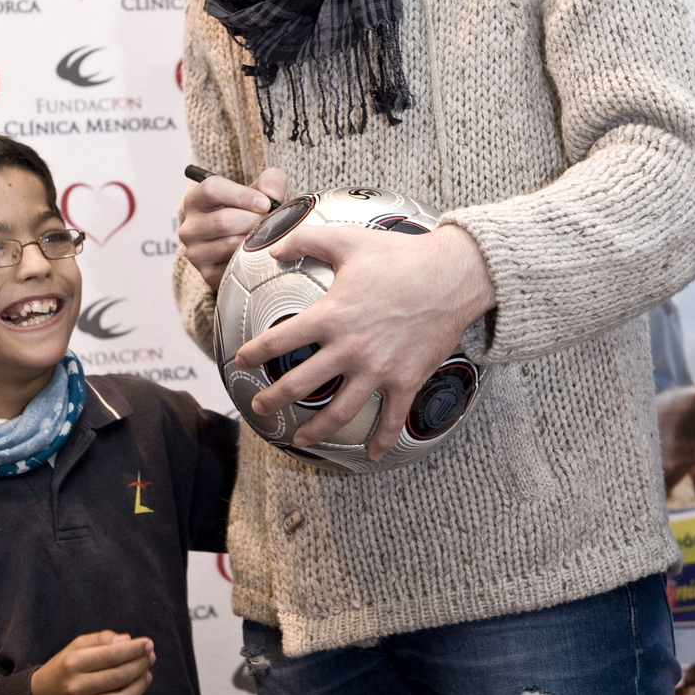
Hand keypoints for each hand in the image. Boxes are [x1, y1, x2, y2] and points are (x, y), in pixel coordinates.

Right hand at [29, 631, 153, 694]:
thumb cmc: (63, 669)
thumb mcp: (75, 647)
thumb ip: (101, 639)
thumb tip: (128, 641)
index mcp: (73, 663)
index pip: (112, 655)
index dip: (135, 649)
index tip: (148, 644)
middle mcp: (75, 688)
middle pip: (119, 677)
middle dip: (140, 665)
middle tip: (150, 659)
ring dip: (140, 687)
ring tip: (147, 676)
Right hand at [179, 167, 287, 291]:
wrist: (242, 246)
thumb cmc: (248, 213)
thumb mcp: (258, 192)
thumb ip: (269, 182)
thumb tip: (272, 195)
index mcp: (196, 200)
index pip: (211, 190)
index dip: (242, 195)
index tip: (265, 203)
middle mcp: (189, 227)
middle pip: (222, 221)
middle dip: (254, 221)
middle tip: (273, 224)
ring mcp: (195, 252)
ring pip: (229, 245)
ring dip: (255, 241)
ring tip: (269, 238)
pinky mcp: (207, 274)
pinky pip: (233, 267)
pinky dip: (252, 260)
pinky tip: (260, 254)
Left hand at [235, 223, 495, 459]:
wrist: (453, 275)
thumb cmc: (401, 255)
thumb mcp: (347, 240)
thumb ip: (305, 240)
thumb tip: (273, 248)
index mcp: (331, 316)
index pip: (280, 340)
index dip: (254, 352)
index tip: (241, 359)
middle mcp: (349, 349)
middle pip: (300, 385)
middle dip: (273, 400)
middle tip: (259, 407)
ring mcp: (378, 369)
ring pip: (339, 412)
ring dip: (315, 430)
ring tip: (298, 439)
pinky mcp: (406, 380)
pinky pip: (392, 418)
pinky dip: (381, 439)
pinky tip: (372, 455)